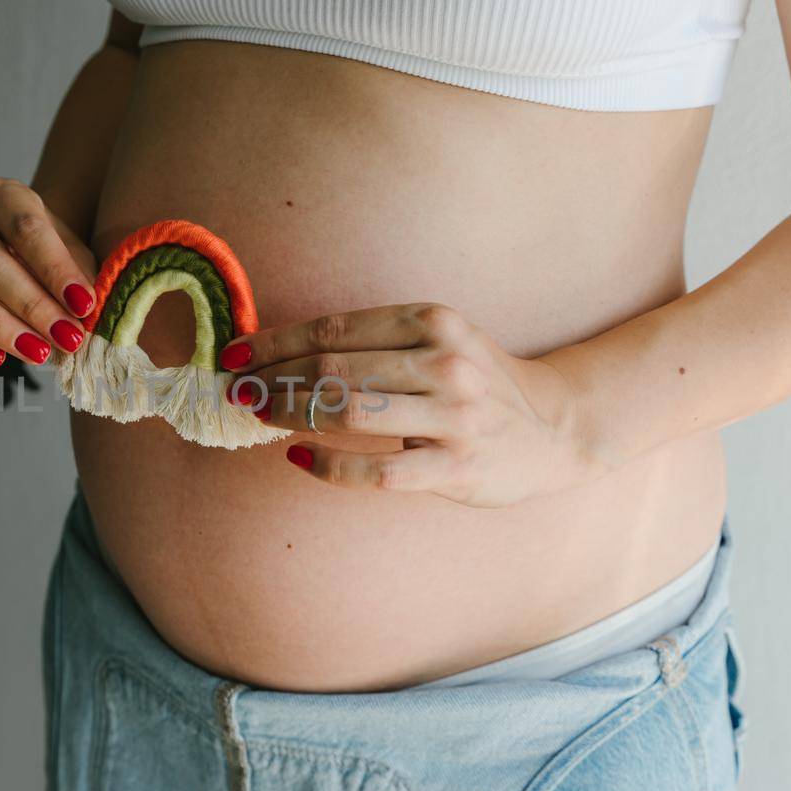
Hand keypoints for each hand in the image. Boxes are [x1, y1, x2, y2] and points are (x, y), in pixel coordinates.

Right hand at [0, 177, 97, 366]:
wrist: (22, 254)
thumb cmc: (51, 254)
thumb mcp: (74, 254)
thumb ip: (79, 277)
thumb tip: (86, 314)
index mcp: (2, 195)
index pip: (25, 227)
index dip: (55, 268)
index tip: (84, 304)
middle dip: (32, 306)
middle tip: (67, 337)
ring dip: (0, 328)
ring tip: (39, 352)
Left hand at [222, 303, 601, 506]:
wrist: (556, 427)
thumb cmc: (477, 382)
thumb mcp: (438, 341)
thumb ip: (375, 343)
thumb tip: (282, 354)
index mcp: (434, 321)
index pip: (335, 327)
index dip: (275, 341)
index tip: (234, 354)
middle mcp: (444, 361)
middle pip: (332, 367)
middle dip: (271, 379)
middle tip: (234, 391)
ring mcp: (452, 416)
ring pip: (348, 411)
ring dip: (289, 413)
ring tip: (257, 416)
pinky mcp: (455, 467)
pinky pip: (375, 469)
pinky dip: (328, 464)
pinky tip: (299, 457)